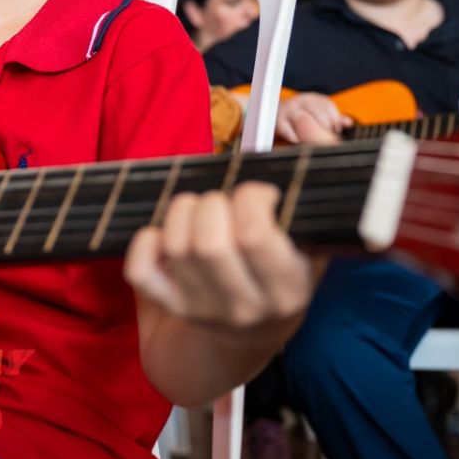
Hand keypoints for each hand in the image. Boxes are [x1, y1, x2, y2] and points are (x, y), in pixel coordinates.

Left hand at [124, 183, 311, 330]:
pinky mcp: (171, 306)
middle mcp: (245, 306)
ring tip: (198, 209)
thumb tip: (306, 122)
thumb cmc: (284, 268)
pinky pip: (140, 271)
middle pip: (209, 244)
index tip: (257, 194)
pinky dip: (145, 242)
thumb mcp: (314, 233)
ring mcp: (204, 309)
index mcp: (288, 289)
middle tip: (223, 201)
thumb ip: (318, 170)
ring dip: (181, 212)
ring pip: (175, 247)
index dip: (251, 200)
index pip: (255, 236)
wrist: (252, 335)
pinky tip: (164, 233)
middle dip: (212, 203)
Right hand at [276, 92, 349, 144]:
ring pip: (304, 120)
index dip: (335, 119)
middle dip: (325, 128)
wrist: (274, 114)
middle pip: (319, 114)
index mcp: (313, 98)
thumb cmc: (300, 116)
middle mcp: (301, 101)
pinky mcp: (277, 121)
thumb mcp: (317, 114)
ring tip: (315, 143)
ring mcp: (289, 110)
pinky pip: (287, 129)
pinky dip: (294, 136)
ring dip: (311, 133)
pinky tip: (299, 142)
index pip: (328, 105)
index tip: (337, 130)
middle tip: (327, 139)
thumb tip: (348, 122)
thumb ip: (333, 118)